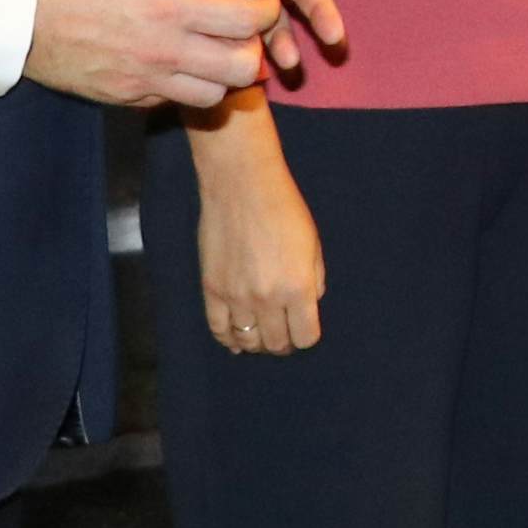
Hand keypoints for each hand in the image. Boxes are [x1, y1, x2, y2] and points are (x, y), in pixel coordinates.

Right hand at [22, 0, 282, 110]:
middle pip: (241, 70)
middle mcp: (163, 53)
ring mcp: (144, 83)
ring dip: (225, 73)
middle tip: (243, 26)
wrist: (19, 15)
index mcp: (169, 8)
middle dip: (255, 47)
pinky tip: (178, 60)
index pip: (244, 22)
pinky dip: (189, 86)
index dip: (266, 10)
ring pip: (213, 96)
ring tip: (214, 45)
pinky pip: (174, 102)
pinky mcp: (126, 100)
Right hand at [190, 96, 324, 355]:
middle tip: (282, 330)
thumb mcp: (313, 243)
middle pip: (276, 344)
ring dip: (257, 342)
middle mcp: (268, 299)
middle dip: (283, 342)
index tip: (303, 327)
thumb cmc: (283, 207)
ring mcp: (237, 297)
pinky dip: (229, 339)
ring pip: (248, 341)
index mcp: (298, 287)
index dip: (306, 335)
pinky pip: (219, 329)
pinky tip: (235, 339)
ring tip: (261, 332)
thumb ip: (315, 280)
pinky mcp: (212, 289)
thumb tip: (309, 305)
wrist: (241, 183)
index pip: (305, 338)